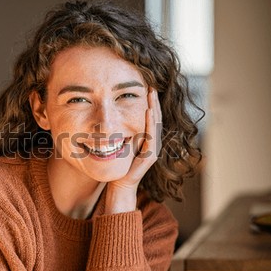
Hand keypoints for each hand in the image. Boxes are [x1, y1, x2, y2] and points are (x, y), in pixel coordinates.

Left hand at [105, 88, 161, 213]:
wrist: (120, 185)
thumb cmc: (119, 165)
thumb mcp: (121, 143)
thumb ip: (123, 132)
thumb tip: (114, 116)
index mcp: (147, 139)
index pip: (151, 117)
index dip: (150, 103)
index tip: (147, 88)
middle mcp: (153, 142)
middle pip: (156, 118)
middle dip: (154, 102)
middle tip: (152, 86)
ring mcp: (153, 149)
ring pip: (156, 124)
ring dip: (154, 108)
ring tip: (152, 94)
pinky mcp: (150, 155)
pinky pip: (152, 136)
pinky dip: (150, 122)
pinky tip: (148, 111)